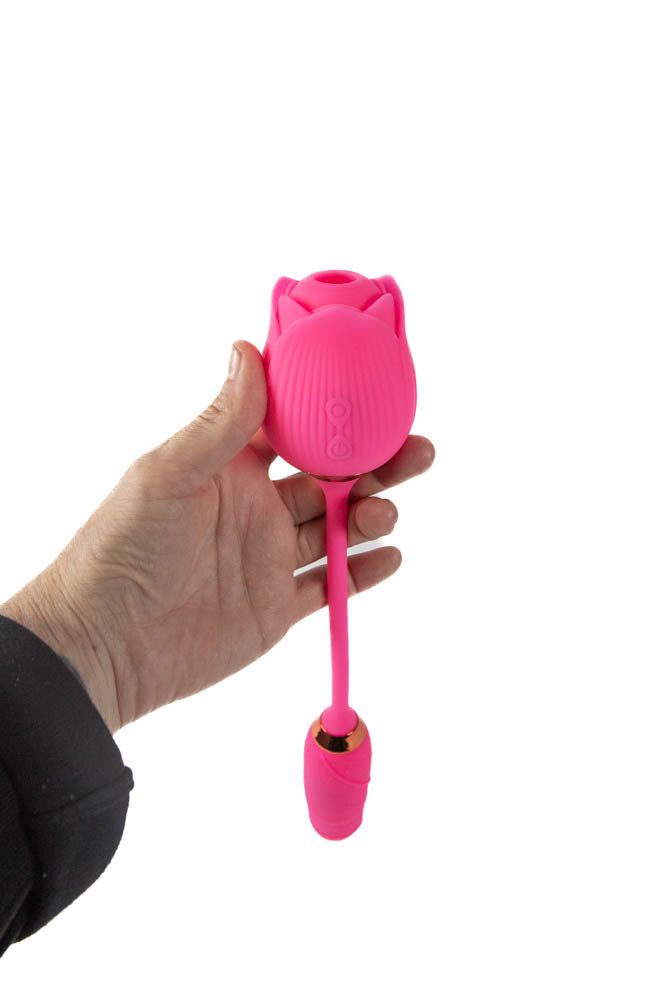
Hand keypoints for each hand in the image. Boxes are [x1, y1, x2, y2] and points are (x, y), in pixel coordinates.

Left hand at [0, 342, 434, 731]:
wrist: (104, 645)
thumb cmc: (120, 550)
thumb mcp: (168, 474)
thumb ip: (219, 423)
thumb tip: (247, 349)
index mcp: (230, 467)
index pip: (294, 429)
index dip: (333, 413)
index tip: (374, 394)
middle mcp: (256, 508)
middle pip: (330, 478)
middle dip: (374, 464)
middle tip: (415, 450)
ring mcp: (269, 559)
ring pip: (337, 529)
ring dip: (370, 514)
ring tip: (384, 511)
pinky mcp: (277, 608)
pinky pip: (331, 587)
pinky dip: (363, 573)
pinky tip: (389, 556)